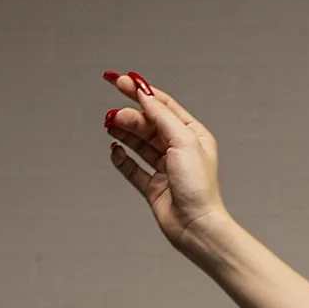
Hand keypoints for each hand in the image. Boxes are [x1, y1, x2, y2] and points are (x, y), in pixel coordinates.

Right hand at [102, 71, 230, 261]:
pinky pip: (133, 168)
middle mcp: (179, 150)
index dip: (140, 92)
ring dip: (123, 133)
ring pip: (139, 144)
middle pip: (148, 124)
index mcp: (193, 134)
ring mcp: (166, 168)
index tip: (119, 81)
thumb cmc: (198, 187)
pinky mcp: (154, 187)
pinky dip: (122, 158)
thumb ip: (162, 117)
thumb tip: (145, 96)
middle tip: (112, 116)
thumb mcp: (183, 141)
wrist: (196, 226)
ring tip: (109, 126)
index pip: (163, 105)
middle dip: (129, 117)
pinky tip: (114, 150)